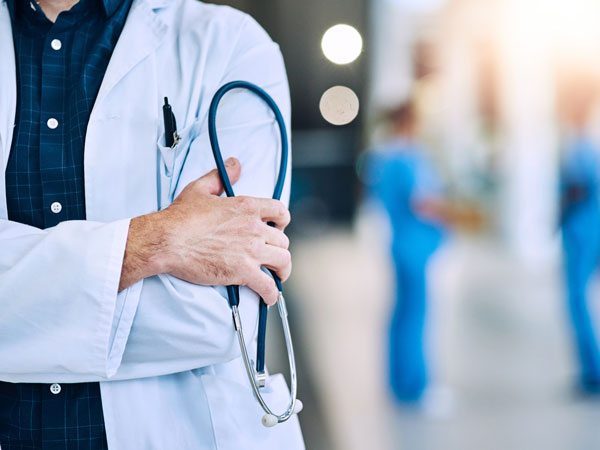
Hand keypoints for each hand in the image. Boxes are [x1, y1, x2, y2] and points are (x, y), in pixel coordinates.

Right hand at [120, 158, 290, 304]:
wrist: (167, 240)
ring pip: (282, 261)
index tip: (277, 229)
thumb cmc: (179, 217)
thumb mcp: (200, 189)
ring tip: (277, 276)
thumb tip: (235, 164)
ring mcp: (251, 250)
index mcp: (247, 207)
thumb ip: (221, 176)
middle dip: (279, 249)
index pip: (281, 211)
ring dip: (282, 271)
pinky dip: (271, 293)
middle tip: (272, 256)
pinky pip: (268, 285)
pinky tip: (269, 297)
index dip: (282, 222)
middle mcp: (254, 228)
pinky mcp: (243, 271)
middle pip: (282, 240)